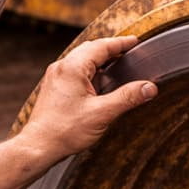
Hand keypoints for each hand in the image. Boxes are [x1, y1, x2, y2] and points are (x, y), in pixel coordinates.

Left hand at [20, 35, 156, 160]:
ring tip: (117, 65)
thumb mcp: (102, 113)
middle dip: (111, 49)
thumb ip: (127, 98)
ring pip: (82, 60)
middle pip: (91, 50)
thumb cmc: (64, 131)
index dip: (121, 43)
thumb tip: (149, 88)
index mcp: (72, 67)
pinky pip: (75, 72)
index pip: (101, 46)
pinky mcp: (54, 88)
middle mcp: (62, 68)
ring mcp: (56, 77)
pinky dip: (90, 71)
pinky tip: (99, 82)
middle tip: (128, 51)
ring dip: (100, 60)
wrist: (39, 147)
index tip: (135, 41)